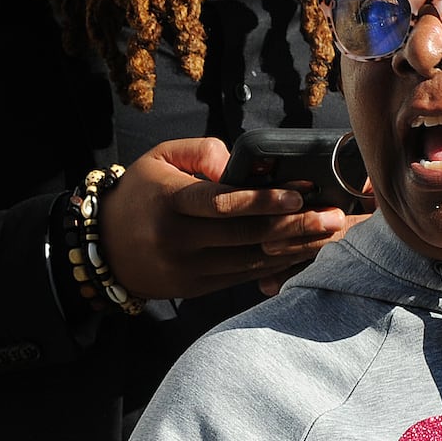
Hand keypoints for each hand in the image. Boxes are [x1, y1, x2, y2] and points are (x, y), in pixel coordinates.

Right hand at [95, 137, 367, 300]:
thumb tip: (242, 166)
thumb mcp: (160, 158)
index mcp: (171, 202)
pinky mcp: (199, 288)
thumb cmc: (143, 194)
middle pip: (246, 235)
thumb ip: (202, 152)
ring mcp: (190, 267)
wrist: (107, 249)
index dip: (262, 200)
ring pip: (253, 260)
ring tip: (332, 236)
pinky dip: (279, 264)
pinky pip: (247, 275)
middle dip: (295, 227)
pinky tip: (307, 252)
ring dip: (297, 248)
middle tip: (334, 218)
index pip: (221, 203)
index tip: (298, 196)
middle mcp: (180, 238)